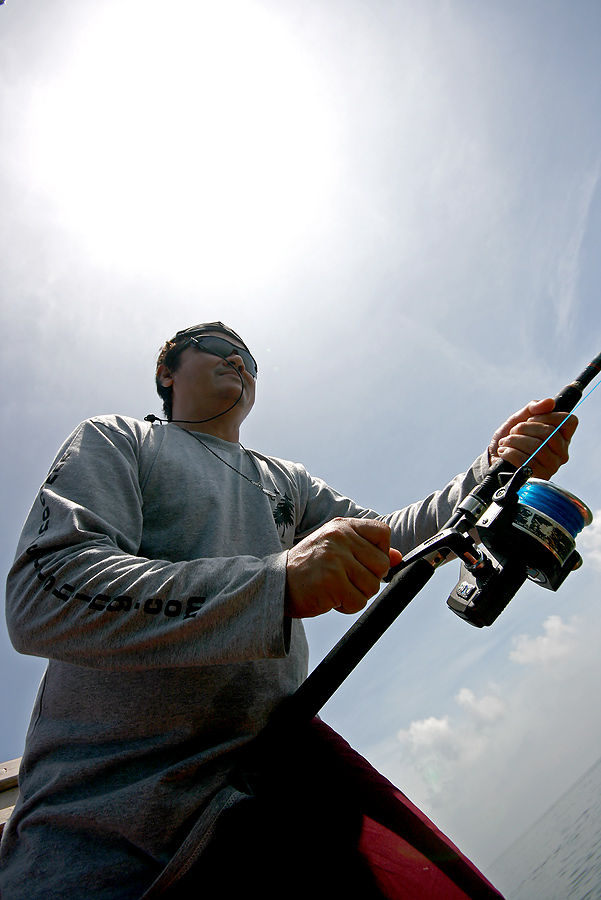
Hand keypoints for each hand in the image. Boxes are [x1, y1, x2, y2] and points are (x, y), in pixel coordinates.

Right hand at [285, 518, 402, 618]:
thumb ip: (367, 551)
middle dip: (368, 578)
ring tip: (335, 588)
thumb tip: (398, 558)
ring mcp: (335, 559)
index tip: (364, 563)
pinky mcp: (332, 582)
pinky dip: (347, 606)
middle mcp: (340, 538)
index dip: (381, 552)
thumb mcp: (337, 550)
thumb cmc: (310, 568)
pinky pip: (358, 602)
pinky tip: (330, 598)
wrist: (276, 584)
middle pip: (382, 564)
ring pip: (372, 586)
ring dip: (357, 594)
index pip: (383, 533)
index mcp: (342, 526)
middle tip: (346, 580)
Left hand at [488, 398, 577, 479]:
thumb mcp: (519, 418)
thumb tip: (549, 403)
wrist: (495, 459)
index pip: (568, 421)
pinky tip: (504, 451)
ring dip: (514, 441)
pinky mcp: (539, 477)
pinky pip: (526, 461)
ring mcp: (552, 466)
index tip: (531, 418)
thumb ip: (533, 407)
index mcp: (562, 437)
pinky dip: (510, 452)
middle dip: (525, 428)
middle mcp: (561, 452)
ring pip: (537, 447)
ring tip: (506, 442)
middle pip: (549, 433)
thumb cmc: (511, 438)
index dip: (548, 416)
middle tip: (513, 431)